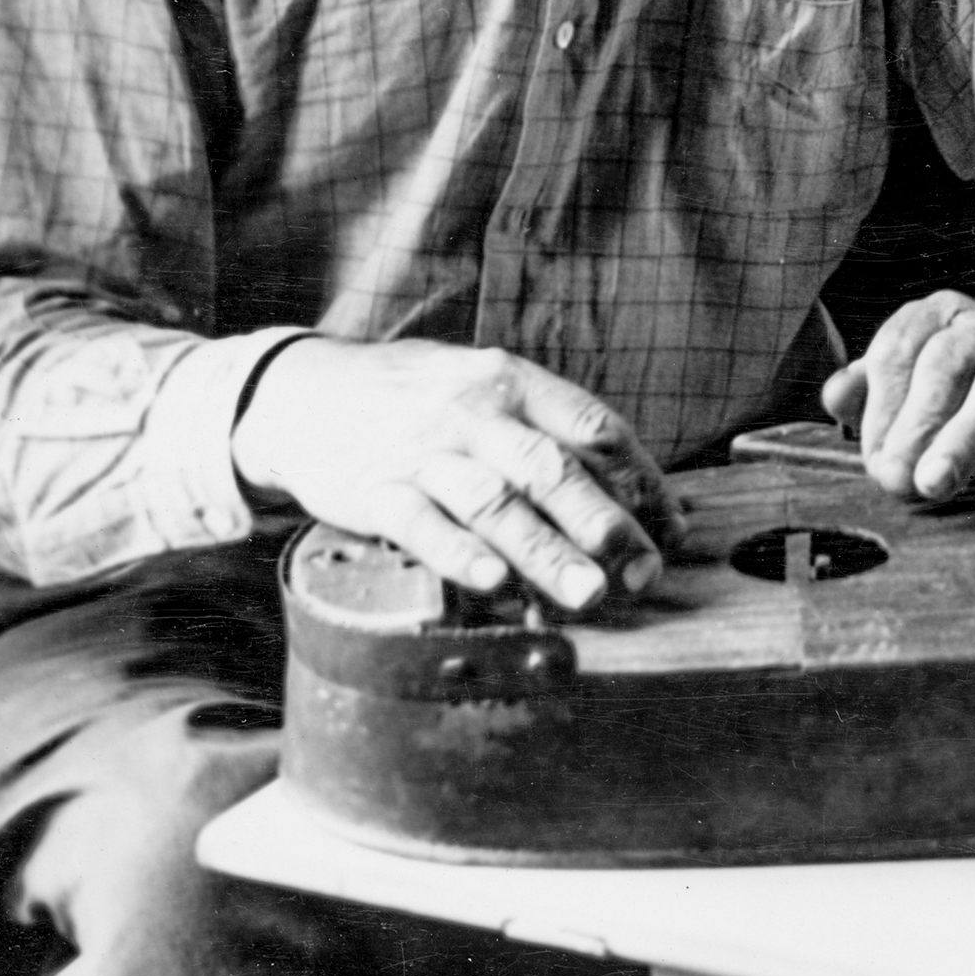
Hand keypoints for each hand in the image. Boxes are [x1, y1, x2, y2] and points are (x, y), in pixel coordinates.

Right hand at [231, 337, 683, 613]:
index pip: (591, 425)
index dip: (639, 479)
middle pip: (549, 467)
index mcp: (512, 380)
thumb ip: (551, 433)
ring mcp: (423, 450)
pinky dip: (458, 554)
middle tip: (641, 573)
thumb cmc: (416, 401)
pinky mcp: (374, 489)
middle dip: (601, 523)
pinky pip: (421, 523)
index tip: (670, 530)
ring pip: (492, 501)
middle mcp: (473, 411)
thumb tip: (635, 495)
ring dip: (543, 551)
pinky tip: (491, 583)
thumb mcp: (484, 390)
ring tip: (587, 595)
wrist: (304, 392)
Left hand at [820, 291, 974, 501]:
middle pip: (948, 362)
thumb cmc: (954, 395)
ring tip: (933, 481)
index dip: (882, 405)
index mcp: (938, 314)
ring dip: (963, 434)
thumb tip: (835, 396)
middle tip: (894, 479)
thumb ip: (868, 391)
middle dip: (917, 423)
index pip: (900, 349)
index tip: (872, 458)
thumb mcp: (907, 387)